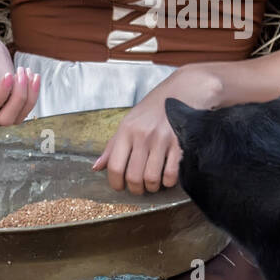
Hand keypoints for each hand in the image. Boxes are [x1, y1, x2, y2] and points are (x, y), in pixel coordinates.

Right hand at [0, 27, 39, 125]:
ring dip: (28, 97)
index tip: (8, 74)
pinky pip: (24, 106)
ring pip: (17, 117)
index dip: (1, 95)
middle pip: (4, 120)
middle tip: (20, 72)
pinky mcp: (9, 96)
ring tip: (28, 72)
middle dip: (18, 98)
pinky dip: (33, 93)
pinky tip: (33, 75)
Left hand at [92, 67, 220, 193]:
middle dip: (136, 189)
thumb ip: (113, 146)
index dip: (116, 183)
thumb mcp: (129, 122)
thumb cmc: (153, 109)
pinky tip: (167, 178)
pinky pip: (171, 174)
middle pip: (134, 177)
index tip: (120, 187)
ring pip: (152, 178)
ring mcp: (162, 140)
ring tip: (153, 184)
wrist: (183, 91)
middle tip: (139, 188)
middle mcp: (143, 136)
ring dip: (152, 187)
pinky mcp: (180, 144)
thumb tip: (96, 167)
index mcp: (126, 130)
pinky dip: (168, 182)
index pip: (115, 166)